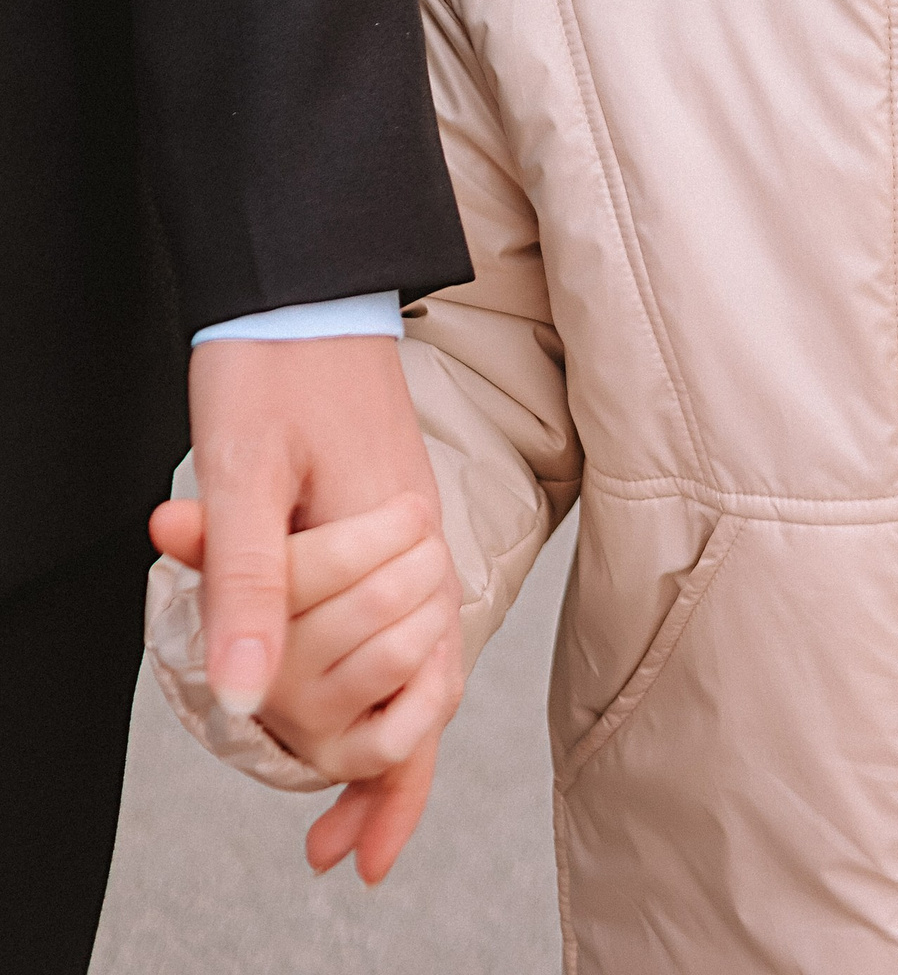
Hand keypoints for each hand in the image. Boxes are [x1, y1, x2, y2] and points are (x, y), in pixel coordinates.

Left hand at [150, 335, 462, 882]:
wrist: (304, 276)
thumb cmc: (273, 363)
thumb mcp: (242, 475)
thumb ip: (247, 583)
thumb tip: (250, 704)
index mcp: (396, 537)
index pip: (414, 688)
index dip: (383, 780)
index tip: (352, 854)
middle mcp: (420, 540)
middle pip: (421, 687)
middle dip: (379, 776)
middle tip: (334, 852)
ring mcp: (411, 529)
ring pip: (420, 661)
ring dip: (387, 743)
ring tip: (347, 822)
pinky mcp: (390, 515)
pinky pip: (404, 616)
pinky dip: (384, 677)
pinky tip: (351, 702)